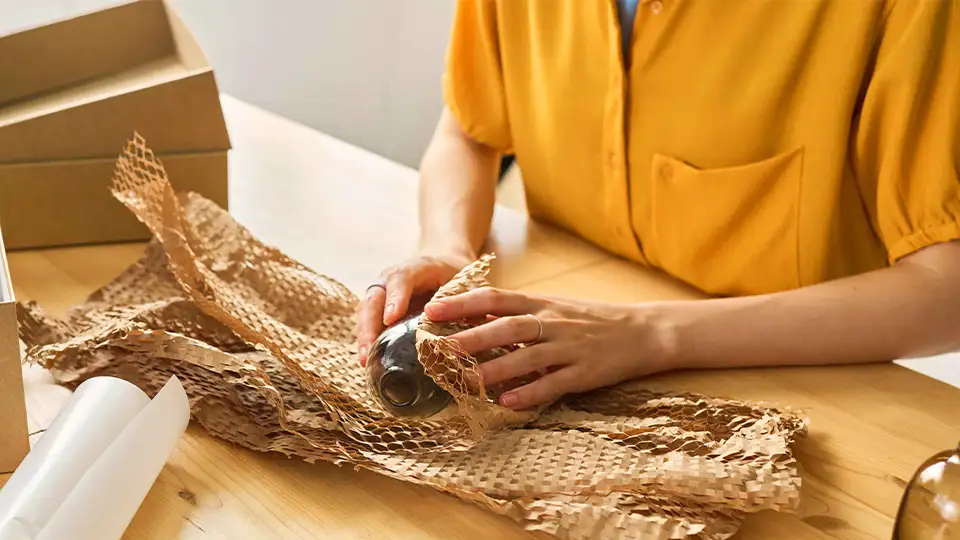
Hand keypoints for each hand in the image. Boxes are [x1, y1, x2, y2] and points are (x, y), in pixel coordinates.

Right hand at [355, 253, 471, 365]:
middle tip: (369, 351)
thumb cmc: (454, 276)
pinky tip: (369, 364)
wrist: (444, 267)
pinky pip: (369, 326)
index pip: (401, 279)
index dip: (395, 298)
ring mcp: (382, 296)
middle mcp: (390, 281)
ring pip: (366, 314)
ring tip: (364, 362)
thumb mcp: (462, 282)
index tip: (391, 318)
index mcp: (414, 268)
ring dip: (364, 338)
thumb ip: (460, 300)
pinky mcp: (380, 312)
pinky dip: (368, 343)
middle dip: (369, 326)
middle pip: (373, 300)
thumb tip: (467, 327)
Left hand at [423, 288, 672, 409]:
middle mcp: (554, 322)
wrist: (644, 331)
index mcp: (543, 303)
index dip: (463, 303)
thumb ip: (520, 312)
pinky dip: (529, 392)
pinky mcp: (585, 373)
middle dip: (473, 337)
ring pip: (528, 356)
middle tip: (442, 348)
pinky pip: (553, 384)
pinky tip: (506, 402)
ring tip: (466, 381)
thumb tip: (475, 315)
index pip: (496, 298)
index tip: (433, 309)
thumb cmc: (592, 319)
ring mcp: (570, 348)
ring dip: (495, 369)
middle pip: (509, 326)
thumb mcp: (555, 307)